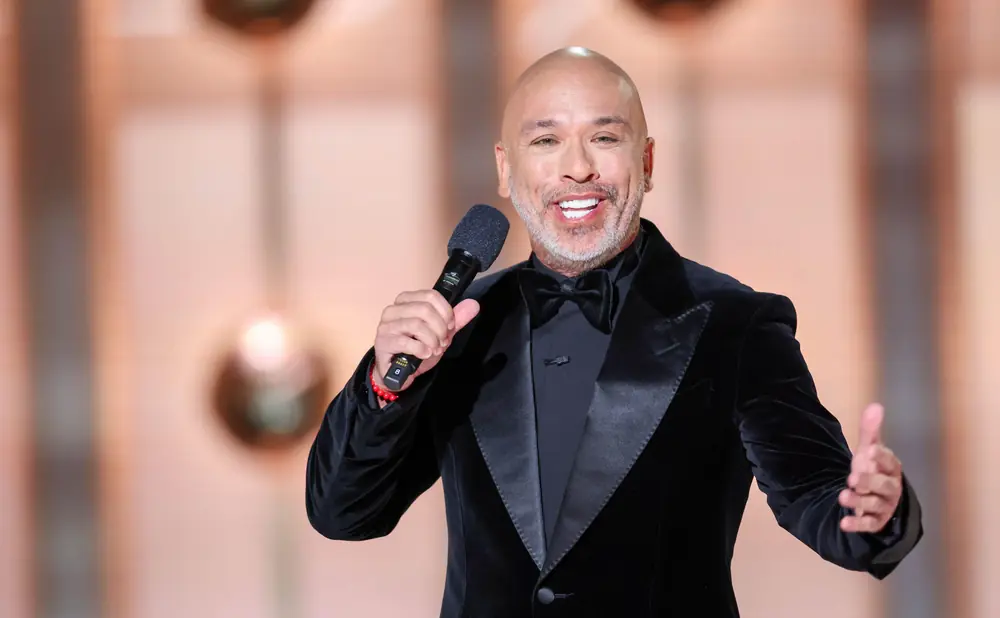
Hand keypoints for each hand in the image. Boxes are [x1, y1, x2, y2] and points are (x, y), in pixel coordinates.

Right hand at [372, 290, 479, 397]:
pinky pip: (406, 342)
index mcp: (406, 301)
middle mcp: (393, 309)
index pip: (430, 295)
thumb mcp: (440, 334)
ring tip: (434, 350)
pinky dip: (421, 349)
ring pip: (416, 324)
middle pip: (424, 309)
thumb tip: (473, 304)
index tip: (450, 327)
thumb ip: (456, 320)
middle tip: (443, 342)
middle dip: (440, 328)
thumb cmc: (417, 349)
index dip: (446, 311)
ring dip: (432, 340)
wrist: (398, 373)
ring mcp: (386, 325)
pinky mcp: (383, 342)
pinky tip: (424, 355)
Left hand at [838, 403, 902, 532]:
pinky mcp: (876, 521)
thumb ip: (870, 431)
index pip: (890, 462)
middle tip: (852, 478)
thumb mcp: (869, 451)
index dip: (881, 457)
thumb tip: (875, 405)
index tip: (869, 451)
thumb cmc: (874, 469)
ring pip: (875, 505)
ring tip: (842, 496)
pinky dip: (857, 525)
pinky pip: (869, 525)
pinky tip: (843, 523)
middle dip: (869, 481)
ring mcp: (885, 506)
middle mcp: (891, 488)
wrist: (876, 497)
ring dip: (859, 502)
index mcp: (892, 468)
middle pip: (883, 485)